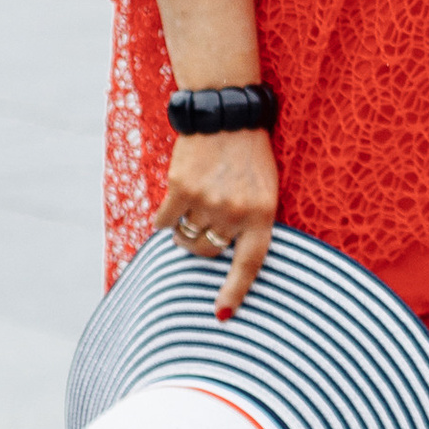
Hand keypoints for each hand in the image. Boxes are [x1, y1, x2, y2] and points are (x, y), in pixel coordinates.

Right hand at [157, 126, 279, 318]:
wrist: (227, 114)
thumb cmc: (249, 157)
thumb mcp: (265, 190)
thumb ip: (250, 222)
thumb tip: (223, 258)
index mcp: (263, 214)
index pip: (249, 264)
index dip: (234, 292)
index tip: (221, 315)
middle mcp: (236, 212)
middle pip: (207, 252)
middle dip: (202, 244)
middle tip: (204, 222)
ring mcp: (207, 201)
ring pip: (184, 238)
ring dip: (184, 228)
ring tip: (194, 203)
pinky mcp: (181, 190)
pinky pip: (164, 221)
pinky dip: (164, 217)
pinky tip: (173, 200)